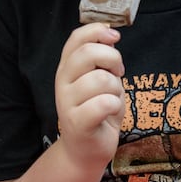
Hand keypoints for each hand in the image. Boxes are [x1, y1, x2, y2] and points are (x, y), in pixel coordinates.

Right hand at [54, 23, 125, 169]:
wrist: (86, 150)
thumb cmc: (97, 110)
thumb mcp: (99, 78)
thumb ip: (101, 57)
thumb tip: (110, 32)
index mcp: (66, 67)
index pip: (76, 38)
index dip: (98, 31)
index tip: (114, 38)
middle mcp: (62, 82)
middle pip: (88, 53)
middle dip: (113, 59)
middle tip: (118, 73)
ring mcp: (66, 102)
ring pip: (101, 79)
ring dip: (116, 89)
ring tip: (112, 98)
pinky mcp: (77, 122)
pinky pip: (104, 103)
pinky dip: (115, 106)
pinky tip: (110, 112)